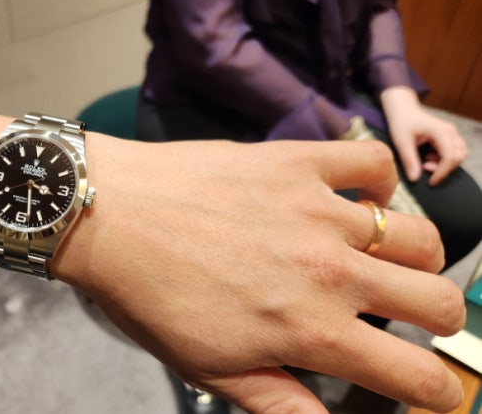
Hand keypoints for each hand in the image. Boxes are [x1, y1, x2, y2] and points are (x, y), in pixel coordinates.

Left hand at [54, 136, 464, 412]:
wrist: (109, 215)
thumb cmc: (149, 294)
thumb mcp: (209, 366)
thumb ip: (279, 401)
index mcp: (310, 330)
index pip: (415, 373)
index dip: (437, 390)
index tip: (432, 387)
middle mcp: (329, 271)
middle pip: (440, 300)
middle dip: (441, 321)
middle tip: (417, 321)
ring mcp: (317, 210)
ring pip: (420, 235)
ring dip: (418, 258)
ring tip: (391, 262)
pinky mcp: (296, 162)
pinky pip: (371, 161)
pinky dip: (380, 180)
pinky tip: (358, 197)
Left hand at [381, 86, 466, 185]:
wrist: (403, 110)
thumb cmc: (401, 123)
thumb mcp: (401, 142)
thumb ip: (409, 160)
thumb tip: (415, 179)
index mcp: (440, 132)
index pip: (450, 156)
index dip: (442, 172)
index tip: (430, 182)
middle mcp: (450, 132)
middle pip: (458, 157)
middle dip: (443, 168)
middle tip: (424, 168)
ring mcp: (452, 133)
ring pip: (458, 155)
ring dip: (444, 164)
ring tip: (425, 162)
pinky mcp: (449, 136)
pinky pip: (454, 152)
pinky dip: (443, 159)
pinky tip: (427, 157)